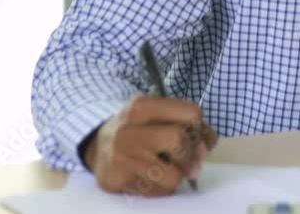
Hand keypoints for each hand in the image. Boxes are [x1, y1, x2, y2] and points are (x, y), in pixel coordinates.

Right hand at [82, 94, 217, 195]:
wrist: (96, 145)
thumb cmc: (138, 128)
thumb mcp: (159, 113)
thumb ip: (188, 125)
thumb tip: (203, 152)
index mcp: (141, 106)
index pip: (191, 113)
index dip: (200, 127)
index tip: (193, 134)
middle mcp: (128, 131)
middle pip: (180, 142)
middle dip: (190, 153)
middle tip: (184, 157)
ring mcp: (120, 158)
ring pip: (173, 176)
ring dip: (177, 175)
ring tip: (165, 167)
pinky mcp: (116, 182)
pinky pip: (157, 192)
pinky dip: (161, 186)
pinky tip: (150, 175)